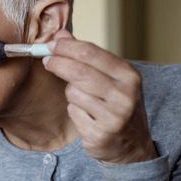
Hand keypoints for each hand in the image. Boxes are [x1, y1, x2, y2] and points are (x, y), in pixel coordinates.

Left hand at [43, 30, 156, 163]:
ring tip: (84, 98)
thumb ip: (88, 56)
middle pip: (78, 72)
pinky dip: (75, 111)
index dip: (66, 47)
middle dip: (58, 63)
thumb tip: (61, 35)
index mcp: (129, 75)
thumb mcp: (113, 77)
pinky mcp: (99, 134)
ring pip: (73, 93)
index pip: (90, 53)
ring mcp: (113, 117)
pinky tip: (88, 115)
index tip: (51, 44)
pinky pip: (73, 112)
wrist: (133, 145)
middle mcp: (124, 95)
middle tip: (47, 60)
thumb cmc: (119, 105)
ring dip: (71, 92)